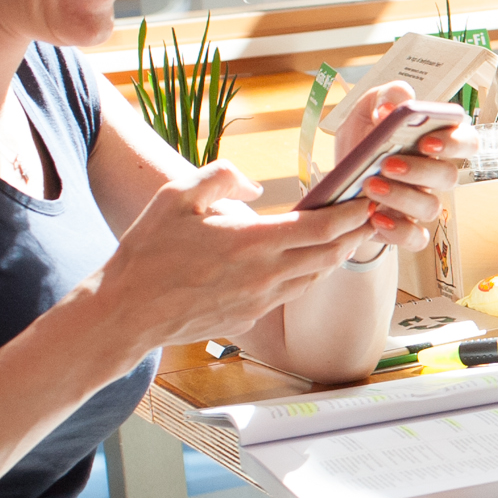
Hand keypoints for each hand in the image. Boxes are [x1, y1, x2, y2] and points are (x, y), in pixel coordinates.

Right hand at [89, 163, 372, 349]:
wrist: (127, 311)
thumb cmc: (148, 251)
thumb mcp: (178, 196)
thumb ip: (221, 178)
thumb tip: (255, 189)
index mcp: (253, 242)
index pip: (322, 228)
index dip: (351, 214)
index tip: (367, 201)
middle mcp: (265, 276)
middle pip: (330, 255)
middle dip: (355, 235)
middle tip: (370, 218)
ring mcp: (260, 302)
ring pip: (314, 278)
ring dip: (334, 258)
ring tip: (345, 238)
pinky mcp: (250, 319)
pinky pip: (289, 295)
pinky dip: (305, 276)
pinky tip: (303, 265)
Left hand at [331, 82, 479, 262]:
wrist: (338, 182)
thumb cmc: (361, 144)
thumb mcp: (365, 111)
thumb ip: (384, 96)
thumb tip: (394, 105)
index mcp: (435, 142)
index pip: (466, 141)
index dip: (454, 142)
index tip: (427, 140)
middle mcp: (433, 174)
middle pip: (449, 176)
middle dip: (420, 170)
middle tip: (387, 163)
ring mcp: (421, 203)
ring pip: (431, 207)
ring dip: (402, 197)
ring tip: (370, 186)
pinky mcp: (406, 229)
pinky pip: (416, 238)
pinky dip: (399, 230)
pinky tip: (376, 218)